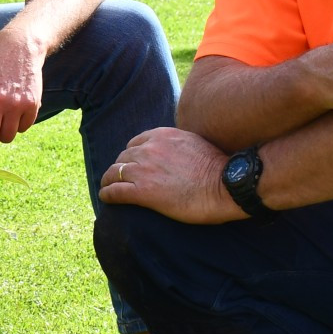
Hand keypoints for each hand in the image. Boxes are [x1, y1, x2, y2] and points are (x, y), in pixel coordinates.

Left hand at [98, 128, 245, 224]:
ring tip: (108, 188)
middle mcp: (149, 149)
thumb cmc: (218, 168)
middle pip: (123, 158)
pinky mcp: (142, 192)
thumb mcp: (194, 142)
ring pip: (114, 173)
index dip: (131, 156)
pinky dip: (107, 194)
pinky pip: (114, 191)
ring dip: (109, 180)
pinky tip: (106, 198)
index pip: (135, 143)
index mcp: (162, 136)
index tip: (132, 165)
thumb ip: (177, 144)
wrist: (225, 185)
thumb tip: (175, 151)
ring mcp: (144, 170)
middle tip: (120, 179)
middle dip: (120, 168)